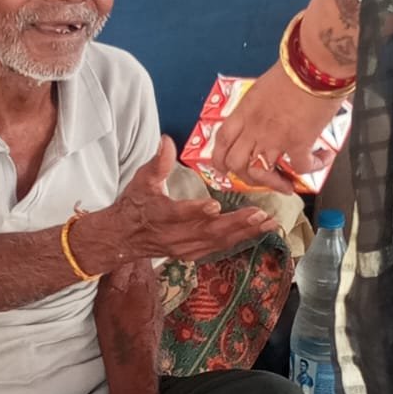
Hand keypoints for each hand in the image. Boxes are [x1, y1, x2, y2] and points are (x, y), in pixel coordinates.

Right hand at [76, 137, 276, 267]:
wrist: (124, 237)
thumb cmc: (135, 204)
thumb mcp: (142, 180)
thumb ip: (157, 162)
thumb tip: (167, 140)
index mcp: (160, 215)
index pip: (178, 214)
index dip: (195, 211)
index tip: (214, 206)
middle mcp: (174, 235)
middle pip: (207, 231)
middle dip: (236, 223)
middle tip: (260, 214)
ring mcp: (184, 247)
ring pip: (218, 242)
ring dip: (244, 233)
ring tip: (268, 224)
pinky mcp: (192, 253)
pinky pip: (218, 248)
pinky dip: (238, 241)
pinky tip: (257, 233)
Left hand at [210, 63, 336, 194]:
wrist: (314, 64)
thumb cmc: (294, 68)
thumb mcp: (265, 87)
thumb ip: (261, 105)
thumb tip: (272, 114)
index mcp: (244, 111)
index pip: (222, 141)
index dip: (220, 159)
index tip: (225, 168)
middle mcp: (254, 127)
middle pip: (235, 163)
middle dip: (245, 176)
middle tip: (260, 178)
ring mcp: (274, 138)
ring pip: (261, 173)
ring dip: (275, 182)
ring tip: (288, 183)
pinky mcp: (299, 143)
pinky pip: (301, 168)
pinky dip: (313, 168)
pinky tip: (322, 159)